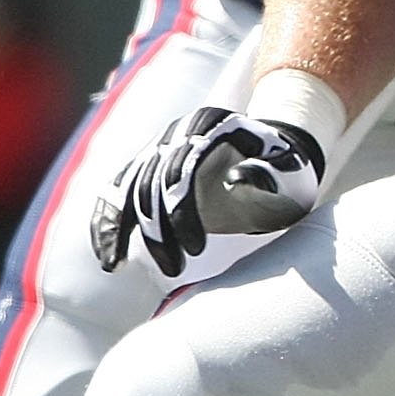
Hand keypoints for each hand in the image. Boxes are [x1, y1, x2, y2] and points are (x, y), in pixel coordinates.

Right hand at [88, 107, 324, 276]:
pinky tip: (106, 255)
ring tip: (118, 267)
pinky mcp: (147, 164)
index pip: (182, 170)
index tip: (197, 250)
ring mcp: (160, 145)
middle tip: (173, 270)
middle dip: (157, 231)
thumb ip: (266, 174)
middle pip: (150, 182)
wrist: (274, 154)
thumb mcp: (288, 171)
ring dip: (122, 231)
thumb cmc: (287, 170)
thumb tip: (235, 180)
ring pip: (126, 188)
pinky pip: (116, 192)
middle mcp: (179, 131)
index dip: (183, 213)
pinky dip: (106, 222)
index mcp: (211, 125)